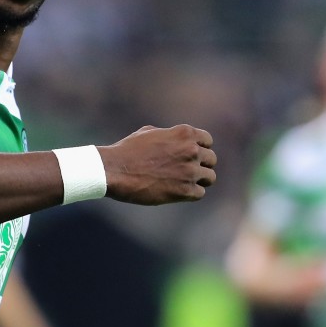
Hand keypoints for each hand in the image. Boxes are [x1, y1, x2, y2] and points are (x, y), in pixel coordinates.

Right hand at [99, 124, 215, 204]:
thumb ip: (169, 136)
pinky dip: (191, 193)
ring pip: (210, 178)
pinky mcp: (185, 190)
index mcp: (184, 133)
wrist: (114, 170)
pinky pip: (200, 193)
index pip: (208, 141)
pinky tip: (178, 192)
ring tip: (184, 183)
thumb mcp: (149, 133)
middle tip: (187, 171)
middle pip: (211, 160)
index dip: (200, 148)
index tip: (192, 156)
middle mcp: (191, 150)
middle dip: (201, 165)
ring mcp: (190, 171)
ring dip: (199, 180)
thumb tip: (176, 140)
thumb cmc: (127, 150)